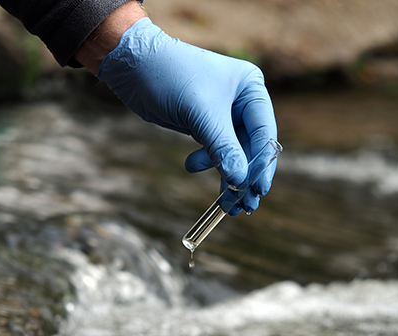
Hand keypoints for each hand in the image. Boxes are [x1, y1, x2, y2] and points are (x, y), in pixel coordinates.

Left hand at [96, 17, 277, 214]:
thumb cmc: (171, 78)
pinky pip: (214, 151)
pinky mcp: (204, 125)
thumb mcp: (201, 114)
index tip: (257, 191)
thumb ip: (223, 148)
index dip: (262, 165)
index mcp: (251, 89)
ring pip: (232, 154)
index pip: (264, 133)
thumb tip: (241, 181)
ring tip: (224, 203)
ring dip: (227, 177)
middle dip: (245, 177)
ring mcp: (223, 115)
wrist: (133, 67)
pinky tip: (191, 166)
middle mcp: (241, 102)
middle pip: (251, 148)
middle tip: (243, 206)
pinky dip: (207, 164)